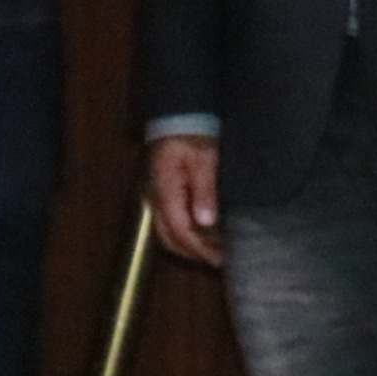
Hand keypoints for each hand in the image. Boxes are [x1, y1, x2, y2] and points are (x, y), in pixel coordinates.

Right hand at [147, 136, 223, 267]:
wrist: (177, 116)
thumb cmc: (191, 135)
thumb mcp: (203, 160)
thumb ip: (204, 191)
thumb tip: (205, 221)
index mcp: (165, 191)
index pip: (180, 231)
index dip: (200, 249)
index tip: (221, 258)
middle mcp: (155, 198)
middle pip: (169, 238)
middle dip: (194, 253)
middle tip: (220, 260)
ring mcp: (155, 196)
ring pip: (167, 233)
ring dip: (189, 245)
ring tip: (214, 249)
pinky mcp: (160, 193)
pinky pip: (169, 221)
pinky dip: (186, 233)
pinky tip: (204, 232)